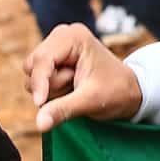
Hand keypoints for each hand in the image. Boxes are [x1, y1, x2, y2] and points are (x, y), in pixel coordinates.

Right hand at [23, 23, 142, 132]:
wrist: (127, 91)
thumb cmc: (116, 91)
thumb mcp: (90, 101)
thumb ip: (63, 109)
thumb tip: (39, 124)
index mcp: (74, 36)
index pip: (42, 59)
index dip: (39, 82)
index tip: (40, 102)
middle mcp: (61, 37)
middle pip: (32, 67)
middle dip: (50, 85)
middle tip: (76, 86)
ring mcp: (56, 49)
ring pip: (32, 77)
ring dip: (51, 90)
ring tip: (77, 86)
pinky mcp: (52, 63)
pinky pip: (36, 82)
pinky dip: (50, 91)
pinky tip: (71, 87)